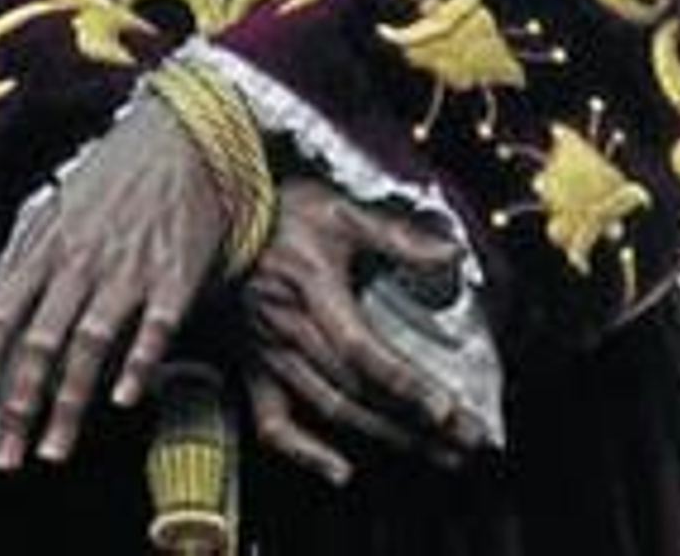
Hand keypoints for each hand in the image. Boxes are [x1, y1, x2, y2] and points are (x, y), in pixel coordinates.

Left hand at [0, 94, 225, 470]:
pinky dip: (137, 361)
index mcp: (44, 248)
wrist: (179, 136)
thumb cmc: (106, 184)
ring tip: (54, 449)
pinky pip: (154, 325)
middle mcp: (80, 260)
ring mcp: (128, 266)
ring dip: (69, 401)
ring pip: (90, 341)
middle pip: (41, 340)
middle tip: (3, 457)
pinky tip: (124, 397)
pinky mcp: (174, 272)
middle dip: (18, 404)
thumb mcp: (43, 227)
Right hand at [240, 176, 475, 486]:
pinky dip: (305, 453)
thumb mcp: (338, 210)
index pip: (362, 349)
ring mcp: (271, 355)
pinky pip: (273, 423)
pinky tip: (339, 470)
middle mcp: (292, 331)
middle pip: (359, 390)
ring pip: (331, 410)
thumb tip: (449, 253)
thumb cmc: (276, 213)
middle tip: (463, 442)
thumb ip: (395, 234)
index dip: (404, 383)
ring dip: (385, 438)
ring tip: (432, 454)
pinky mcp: (254, 367)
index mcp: (314, 291)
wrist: (216, 218)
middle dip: (415, 422)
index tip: (447, 409)